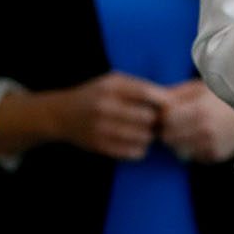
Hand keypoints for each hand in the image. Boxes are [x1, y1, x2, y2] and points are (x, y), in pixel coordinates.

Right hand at [46, 72, 164, 160]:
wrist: (62, 114)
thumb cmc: (96, 95)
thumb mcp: (113, 82)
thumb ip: (138, 87)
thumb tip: (171, 98)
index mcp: (111, 86)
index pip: (146, 93)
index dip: (163, 101)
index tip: (171, 106)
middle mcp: (105, 106)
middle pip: (147, 117)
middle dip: (157, 120)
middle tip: (159, 121)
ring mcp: (101, 127)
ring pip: (142, 136)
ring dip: (150, 136)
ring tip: (147, 132)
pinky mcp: (99, 145)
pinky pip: (132, 152)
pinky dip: (140, 149)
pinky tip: (137, 142)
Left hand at [157, 79, 233, 163]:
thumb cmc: (225, 95)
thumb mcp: (202, 86)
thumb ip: (177, 93)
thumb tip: (152, 100)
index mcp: (199, 108)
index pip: (165, 119)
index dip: (164, 115)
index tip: (168, 112)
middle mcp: (204, 129)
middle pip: (168, 137)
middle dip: (168, 130)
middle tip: (176, 122)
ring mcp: (210, 145)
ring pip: (177, 149)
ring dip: (178, 141)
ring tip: (189, 129)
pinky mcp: (215, 155)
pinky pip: (191, 156)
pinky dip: (192, 148)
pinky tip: (202, 137)